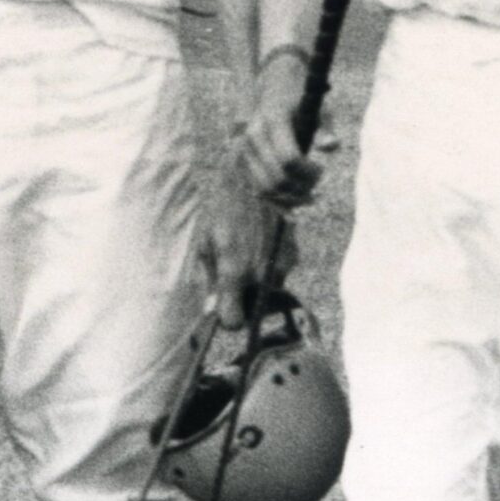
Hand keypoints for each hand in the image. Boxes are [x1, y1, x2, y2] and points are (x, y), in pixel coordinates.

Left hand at [197, 166, 276, 326]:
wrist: (254, 178)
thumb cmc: (222, 208)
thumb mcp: (206, 242)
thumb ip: (209, 278)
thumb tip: (211, 310)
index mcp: (234, 272)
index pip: (234, 322)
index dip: (228, 317)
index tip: (224, 308)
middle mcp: (261, 274)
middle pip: (254, 309)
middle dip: (244, 300)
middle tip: (234, 279)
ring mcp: (281, 264)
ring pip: (269, 291)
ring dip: (258, 283)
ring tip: (247, 254)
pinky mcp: (294, 254)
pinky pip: (280, 273)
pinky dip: (270, 266)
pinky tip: (261, 244)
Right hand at [235, 51, 323, 208]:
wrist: (273, 85)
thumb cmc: (301, 97)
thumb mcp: (319, 107)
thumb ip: (325, 127)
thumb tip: (331, 146)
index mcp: (272, 120)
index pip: (289, 159)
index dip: (309, 173)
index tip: (323, 170)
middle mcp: (253, 136)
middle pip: (276, 178)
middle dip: (301, 188)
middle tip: (319, 186)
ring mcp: (244, 149)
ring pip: (264, 189)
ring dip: (290, 200)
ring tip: (311, 198)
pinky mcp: (242, 161)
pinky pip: (258, 190)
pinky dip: (276, 204)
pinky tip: (295, 213)